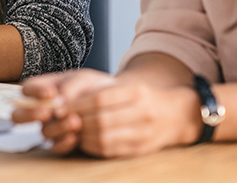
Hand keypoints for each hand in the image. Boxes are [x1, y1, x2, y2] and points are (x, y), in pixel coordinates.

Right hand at [12, 69, 114, 153]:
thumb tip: (58, 100)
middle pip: (19, 116)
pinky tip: (75, 137)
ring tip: (75, 121)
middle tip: (47, 111)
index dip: (33, 92)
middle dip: (30, 114)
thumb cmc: (93, 87)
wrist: (114, 101)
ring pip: (44, 132)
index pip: (26, 90)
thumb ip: (69, 86)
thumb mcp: (83, 79)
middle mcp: (42, 109)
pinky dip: (64, 142)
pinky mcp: (62, 142)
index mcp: (43, 90)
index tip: (50, 92)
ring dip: (58, 127)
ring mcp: (51, 127)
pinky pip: (56, 147)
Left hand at [67, 79, 201, 157]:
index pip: (100, 99)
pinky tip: (84, 139)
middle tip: (61, 119)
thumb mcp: (127, 85)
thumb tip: (66, 100)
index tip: (62, 106)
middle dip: (77, 121)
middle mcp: (143, 113)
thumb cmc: (143, 97)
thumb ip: (100, 91)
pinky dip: (92, 146)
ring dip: (82, 135)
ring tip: (71, 129)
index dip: (77, 104)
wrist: (175, 114)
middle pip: (101, 120)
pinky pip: (111, 150)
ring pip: (104, 138)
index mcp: (137, 93)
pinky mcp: (140, 150)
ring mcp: (143, 134)